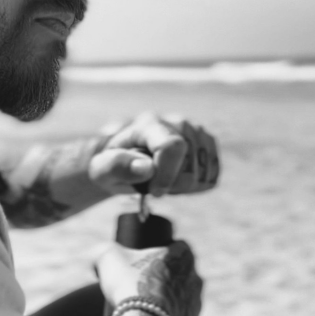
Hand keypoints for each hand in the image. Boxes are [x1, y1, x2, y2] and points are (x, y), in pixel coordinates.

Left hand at [88, 112, 218, 196]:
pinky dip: (195, 186)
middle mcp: (178, 123)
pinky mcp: (208, 146)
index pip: (172, 146)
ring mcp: (196, 133)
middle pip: (190, 167)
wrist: (126, 161)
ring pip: (202, 174)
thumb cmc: (113, 165)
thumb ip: (118, 166)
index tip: (154, 192)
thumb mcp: (102, 169)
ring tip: (163, 179)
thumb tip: (147, 168)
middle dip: (171, 185)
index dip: (167, 176)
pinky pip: (211, 178)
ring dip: (182, 186)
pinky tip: (177, 179)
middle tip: (152, 184)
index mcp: (149, 124)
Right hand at [96, 240, 202, 315]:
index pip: (176, 246)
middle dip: (162, 278)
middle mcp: (195, 278)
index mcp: (183, 256)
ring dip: (165, 300)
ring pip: (179, 298)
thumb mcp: (108, 256)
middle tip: (139, 284)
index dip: (159, 251)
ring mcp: (195, 304)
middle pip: (178, 274)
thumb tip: (95, 257)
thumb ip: (102, 250)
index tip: (143, 259)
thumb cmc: (130, 284)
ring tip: (142, 307)